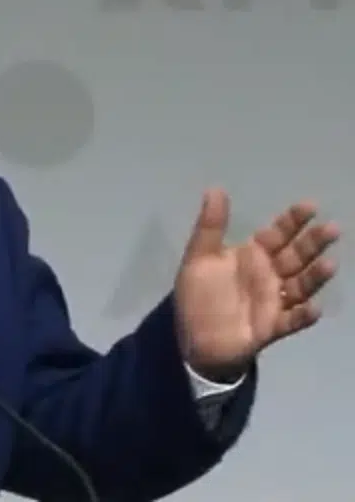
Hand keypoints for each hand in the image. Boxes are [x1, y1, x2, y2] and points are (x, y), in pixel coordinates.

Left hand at [174, 188, 338, 381]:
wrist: (194, 338)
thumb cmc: (199, 295)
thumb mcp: (199, 257)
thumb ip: (210, 226)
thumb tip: (215, 188)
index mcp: (253, 256)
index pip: (278, 234)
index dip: (292, 221)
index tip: (310, 206)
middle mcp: (269, 276)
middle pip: (296, 257)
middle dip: (313, 243)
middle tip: (332, 229)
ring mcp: (273, 302)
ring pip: (300, 286)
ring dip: (315, 276)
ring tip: (330, 264)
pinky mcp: (271, 327)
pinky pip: (291, 321)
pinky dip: (303, 315)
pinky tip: (313, 308)